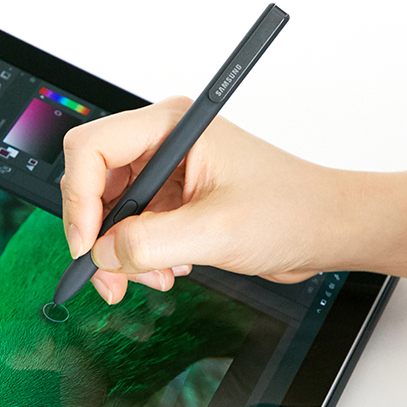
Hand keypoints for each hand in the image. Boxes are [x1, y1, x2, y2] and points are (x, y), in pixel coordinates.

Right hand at [60, 96, 353, 302]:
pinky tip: (170, 269)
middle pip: (93, 184)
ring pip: (110, 213)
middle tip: (110, 279)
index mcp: (172, 127)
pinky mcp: (174, 199)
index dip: (79, 201)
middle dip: (98, 236)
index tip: (88, 247)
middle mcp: (164, 143)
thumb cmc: (293, 210)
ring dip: (122, 253)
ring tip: (156, 277)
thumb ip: (150, 244)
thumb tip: (102, 255)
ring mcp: (168, 171)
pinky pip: (132, 228)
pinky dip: (139, 256)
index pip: (91, 151)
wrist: (327, 229)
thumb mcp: (216, 232)